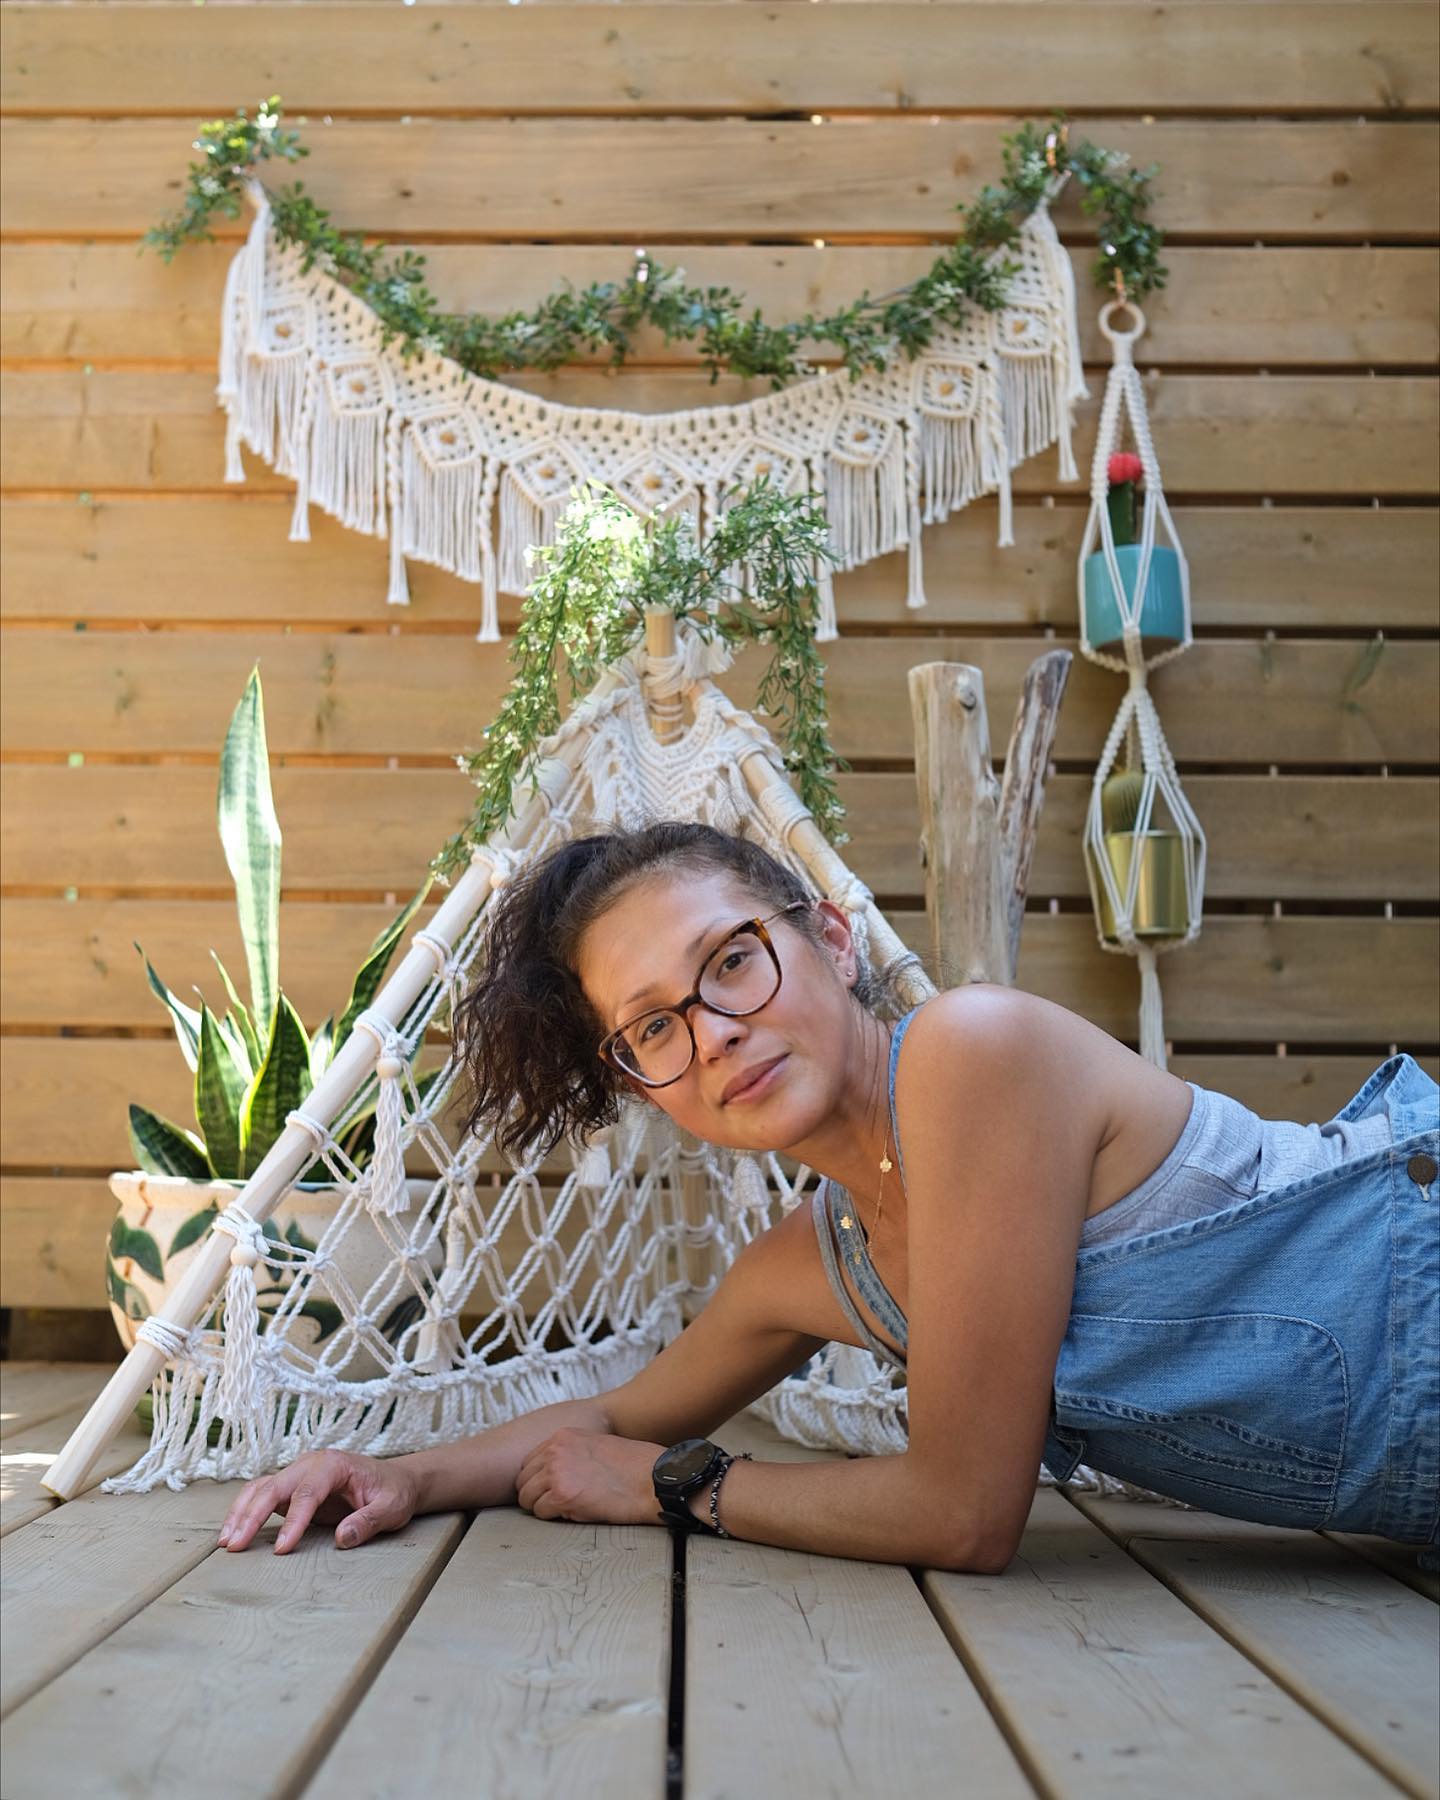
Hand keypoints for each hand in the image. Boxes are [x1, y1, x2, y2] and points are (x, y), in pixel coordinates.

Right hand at [217, 1448, 420, 1553]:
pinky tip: (234, 1532)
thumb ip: (369, 1521)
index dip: (294, 1521)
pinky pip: (262, 1495)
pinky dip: (245, 1511)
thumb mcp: (391, 1507)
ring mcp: (298, 1473)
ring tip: (227, 1542)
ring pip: (261, 1488)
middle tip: (235, 1546)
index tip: (283, 1549)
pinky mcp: (291, 1487)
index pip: (308, 1492)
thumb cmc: (393, 1492)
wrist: (395, 1481)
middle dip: (252, 1515)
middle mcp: (311, 1464)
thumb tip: (342, 1537)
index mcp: (335, 1464)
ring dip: (241, 1513)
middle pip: (275, 1486)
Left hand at [514, 1427, 665, 1527]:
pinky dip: (553, 1517)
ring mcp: (556, 1473)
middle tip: (554, 1503)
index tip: (548, 1488)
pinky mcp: (562, 1496)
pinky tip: (573, 1512)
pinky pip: (540, 1512)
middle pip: (523, 1480)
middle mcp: (555, 1451)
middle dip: (535, 1494)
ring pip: (527, 1498)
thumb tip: (553, 1470)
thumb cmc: (633, 1466)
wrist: (652, 1479)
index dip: (537, 1479)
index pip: (528, 1461)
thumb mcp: (595, 1445)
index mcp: (563, 1436)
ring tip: (565, 1508)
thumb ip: (571, 1453)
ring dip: (542, 1506)